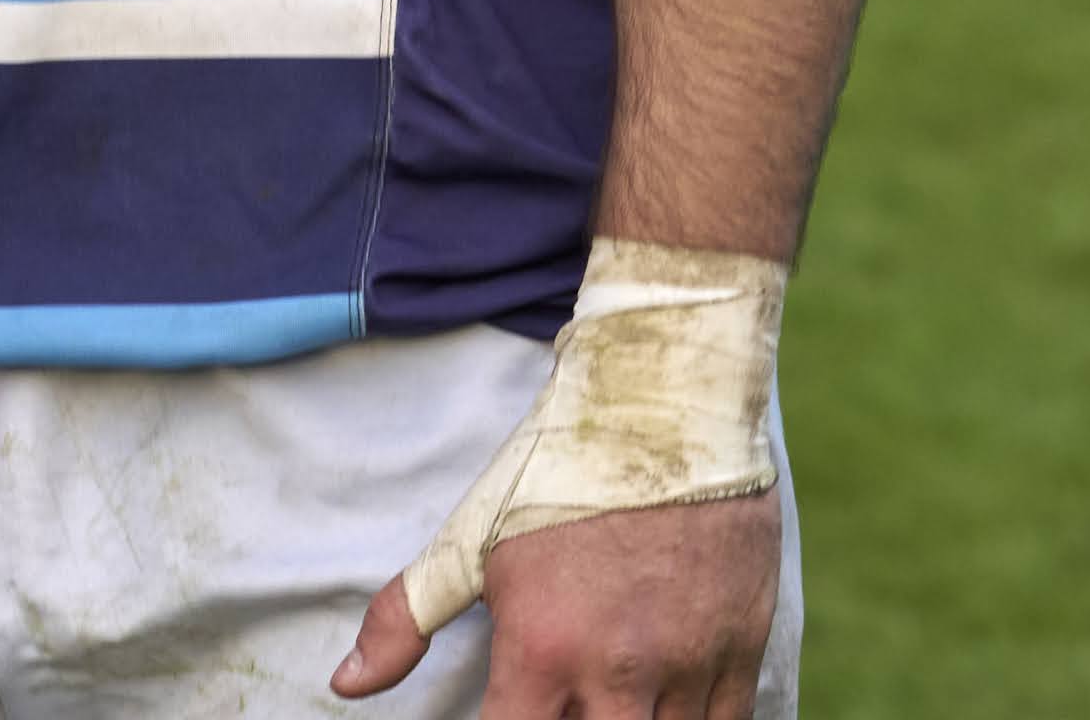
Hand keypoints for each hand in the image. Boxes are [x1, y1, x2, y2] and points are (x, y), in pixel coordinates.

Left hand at [329, 493, 777, 715]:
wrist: (666, 400)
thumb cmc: (558, 468)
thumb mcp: (470, 536)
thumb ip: (404, 617)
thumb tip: (346, 686)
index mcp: (543, 648)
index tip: (501, 716)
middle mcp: (619, 671)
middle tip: (558, 706)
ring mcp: (689, 664)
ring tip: (608, 704)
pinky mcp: (743, 649)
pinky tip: (664, 710)